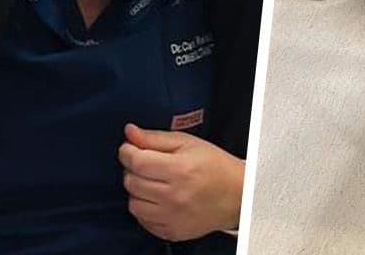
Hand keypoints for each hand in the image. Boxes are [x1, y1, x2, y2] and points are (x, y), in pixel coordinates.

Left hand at [119, 125, 243, 241]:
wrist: (237, 196)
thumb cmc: (214, 165)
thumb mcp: (187, 142)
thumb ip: (154, 138)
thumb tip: (129, 132)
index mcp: (179, 170)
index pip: (135, 161)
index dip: (127, 151)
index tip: (129, 148)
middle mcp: (174, 197)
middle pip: (131, 182)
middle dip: (132, 170)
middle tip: (146, 164)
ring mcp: (173, 218)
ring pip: (133, 204)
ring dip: (137, 191)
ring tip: (152, 183)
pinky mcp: (173, 232)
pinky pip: (143, 221)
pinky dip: (145, 209)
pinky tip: (157, 199)